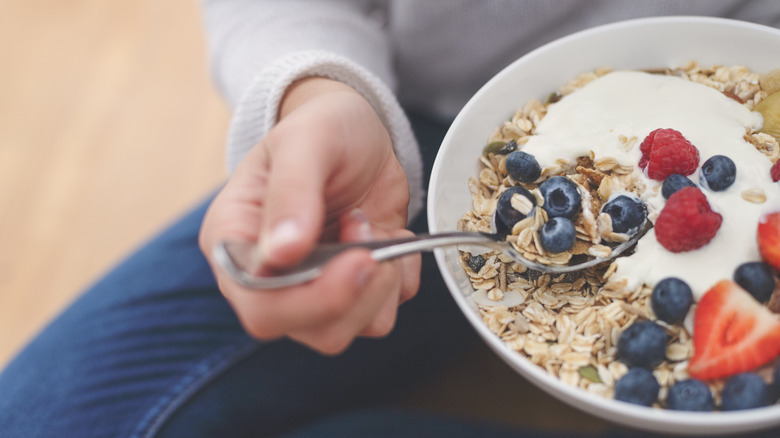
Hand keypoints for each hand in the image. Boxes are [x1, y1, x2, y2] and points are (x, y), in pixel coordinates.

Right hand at [199, 78, 420, 353]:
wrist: (358, 130)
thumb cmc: (321, 127)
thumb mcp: (305, 142)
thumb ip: (292, 192)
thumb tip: (282, 253)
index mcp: (236, 242)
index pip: (259, 305)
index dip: (311, 300)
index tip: (357, 261)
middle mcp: (269, 277)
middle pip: (309, 329)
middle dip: (355, 291)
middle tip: (370, 233)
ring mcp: (311, 288)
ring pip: (347, 331)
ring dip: (379, 283)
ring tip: (371, 226)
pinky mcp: (352, 289)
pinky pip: (382, 314)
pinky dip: (399, 279)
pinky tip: (388, 235)